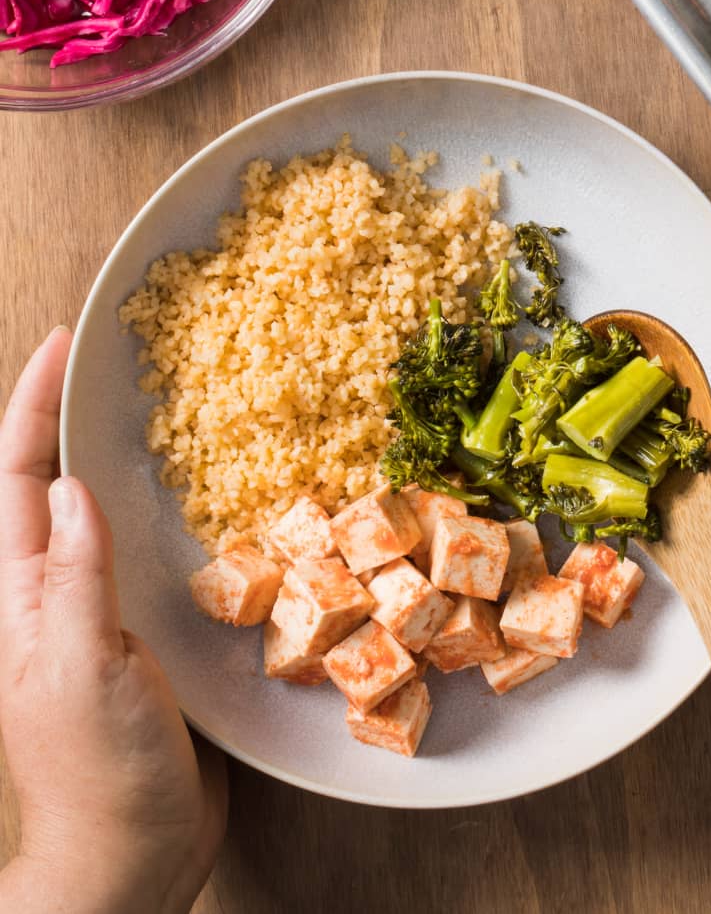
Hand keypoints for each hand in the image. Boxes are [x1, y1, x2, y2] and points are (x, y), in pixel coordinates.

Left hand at [0, 328, 226, 913]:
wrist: (132, 856)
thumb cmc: (97, 773)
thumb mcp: (79, 671)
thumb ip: (74, 579)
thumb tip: (72, 485)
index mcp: (23, 597)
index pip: (17, 480)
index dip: (33, 406)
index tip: (64, 343)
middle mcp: (54, 595)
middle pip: (47, 484)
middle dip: (64, 414)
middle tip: (105, 359)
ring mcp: (97, 615)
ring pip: (100, 513)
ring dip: (115, 454)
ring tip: (153, 407)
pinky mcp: (142, 637)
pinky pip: (149, 555)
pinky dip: (166, 512)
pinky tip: (203, 500)